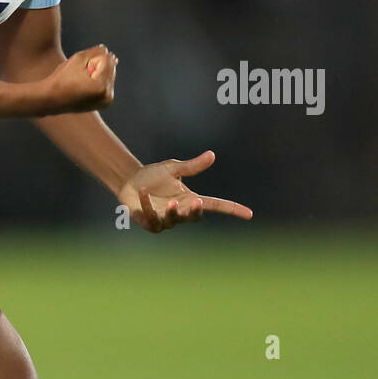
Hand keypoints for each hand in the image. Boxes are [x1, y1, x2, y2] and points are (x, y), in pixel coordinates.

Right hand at [38, 45, 117, 113]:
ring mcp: (107, 101)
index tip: (81, 70)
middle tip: (80, 76)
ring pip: (110, 75)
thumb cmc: (62, 78)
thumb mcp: (79, 58)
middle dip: (97, 66)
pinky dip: (99, 81)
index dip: (93, 59)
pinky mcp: (105, 103)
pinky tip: (85, 86)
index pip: (108, 59)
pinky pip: (107, 83)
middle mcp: (107, 96)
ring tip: (81, 82)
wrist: (51, 99)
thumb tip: (109, 53)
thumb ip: (97, 51)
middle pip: (111, 67)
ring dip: (98, 73)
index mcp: (101, 86)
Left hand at [118, 150, 252, 232]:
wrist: (130, 182)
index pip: (216, 205)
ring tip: (172, 202)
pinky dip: (147, 205)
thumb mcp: (174, 169)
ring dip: (173, 212)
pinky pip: (151, 217)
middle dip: (195, 212)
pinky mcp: (150, 223)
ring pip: (173, 220)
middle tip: (197, 202)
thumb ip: (192, 166)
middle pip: (194, 217)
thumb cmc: (154, 176)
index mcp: (191, 199)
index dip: (232, 209)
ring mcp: (165, 220)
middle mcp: (181, 212)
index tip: (248, 214)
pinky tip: (142, 192)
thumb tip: (212, 155)